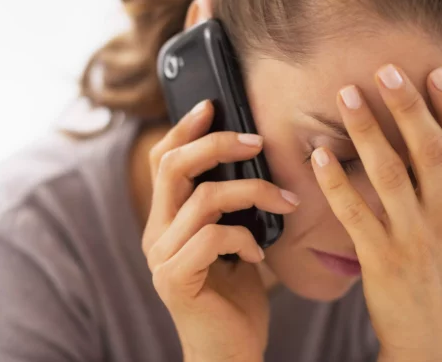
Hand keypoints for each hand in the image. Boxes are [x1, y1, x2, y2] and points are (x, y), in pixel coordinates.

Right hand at [141, 99, 298, 361]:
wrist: (230, 353)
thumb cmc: (236, 294)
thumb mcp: (233, 237)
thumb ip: (229, 204)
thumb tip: (252, 156)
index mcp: (165, 219)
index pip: (163, 160)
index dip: (184, 128)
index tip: (212, 104)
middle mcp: (155, 233)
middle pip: (173, 166)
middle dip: (217, 144)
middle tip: (256, 141)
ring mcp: (161, 257)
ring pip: (203, 198)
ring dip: (252, 193)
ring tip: (286, 202)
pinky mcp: (175, 279)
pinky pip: (213, 237)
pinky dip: (245, 238)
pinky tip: (258, 255)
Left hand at [310, 64, 441, 361]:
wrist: (435, 333)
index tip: (434, 71)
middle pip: (430, 150)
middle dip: (407, 107)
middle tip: (383, 71)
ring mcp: (415, 236)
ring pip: (390, 174)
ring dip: (367, 132)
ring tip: (346, 97)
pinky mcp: (381, 257)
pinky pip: (355, 212)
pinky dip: (336, 181)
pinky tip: (318, 154)